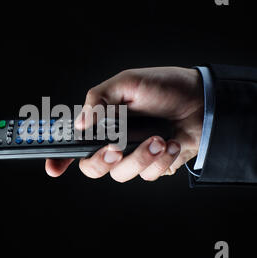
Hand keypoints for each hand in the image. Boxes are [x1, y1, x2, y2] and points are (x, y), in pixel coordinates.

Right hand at [45, 67, 203, 181]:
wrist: (202, 101)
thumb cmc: (164, 86)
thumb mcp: (128, 83)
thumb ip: (99, 99)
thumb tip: (80, 123)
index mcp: (102, 121)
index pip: (74, 142)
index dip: (60, 158)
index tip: (54, 168)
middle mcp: (114, 141)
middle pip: (92, 167)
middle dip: (102, 161)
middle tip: (115, 149)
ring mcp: (133, 155)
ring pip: (121, 174)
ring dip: (141, 157)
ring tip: (159, 138)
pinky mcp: (153, 165)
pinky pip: (147, 174)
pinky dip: (161, 159)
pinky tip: (171, 143)